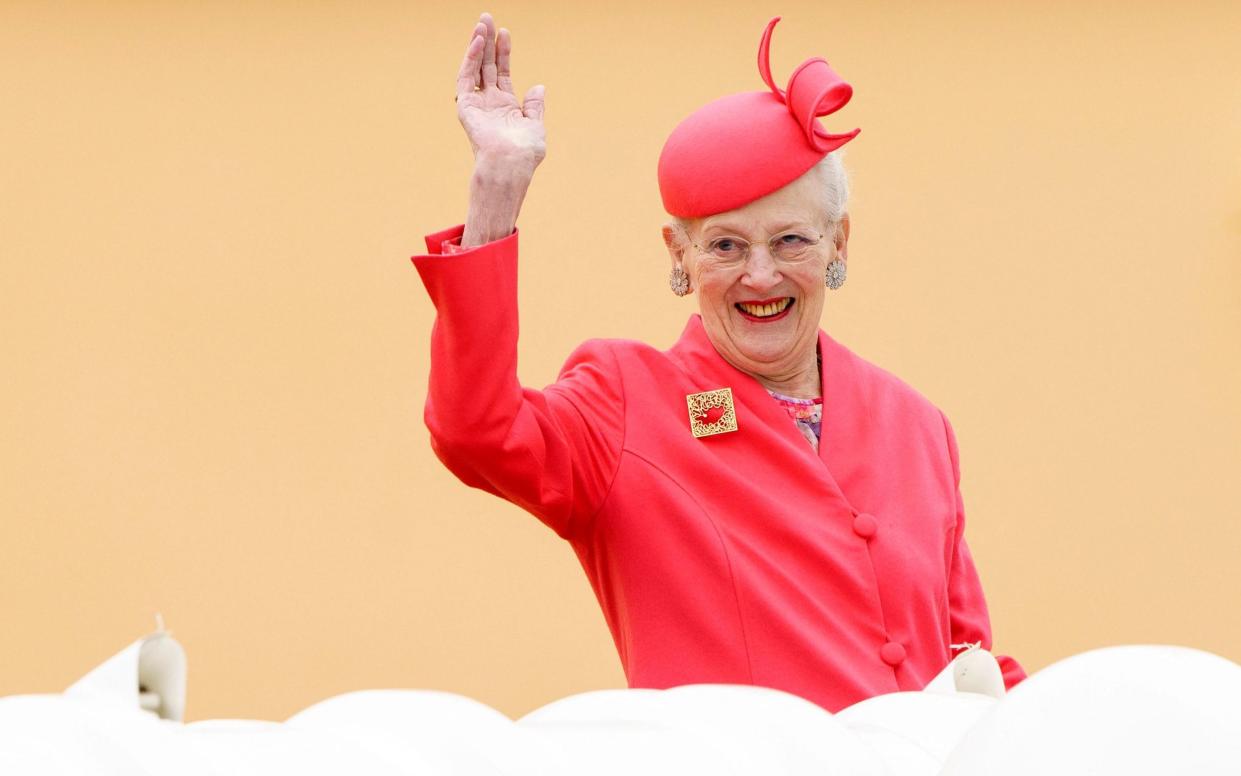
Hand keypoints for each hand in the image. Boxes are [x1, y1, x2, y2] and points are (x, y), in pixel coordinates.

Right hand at [455, 13, 545, 171]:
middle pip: (487, 66)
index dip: (504, 53)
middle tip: (487, 18)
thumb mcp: (535, 125)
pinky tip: (478, 42)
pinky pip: (465, 78)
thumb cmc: (525, 152)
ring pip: (474, 68)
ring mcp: (477, 104)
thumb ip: (534, 107)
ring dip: (477, 45)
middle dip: (488, 42)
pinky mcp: (465, 106)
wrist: (511, 164)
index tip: (506, 33)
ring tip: (481, 23)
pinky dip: (470, 59)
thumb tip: (538, 87)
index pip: (502, 73)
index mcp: (505, 107)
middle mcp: (489, 103)